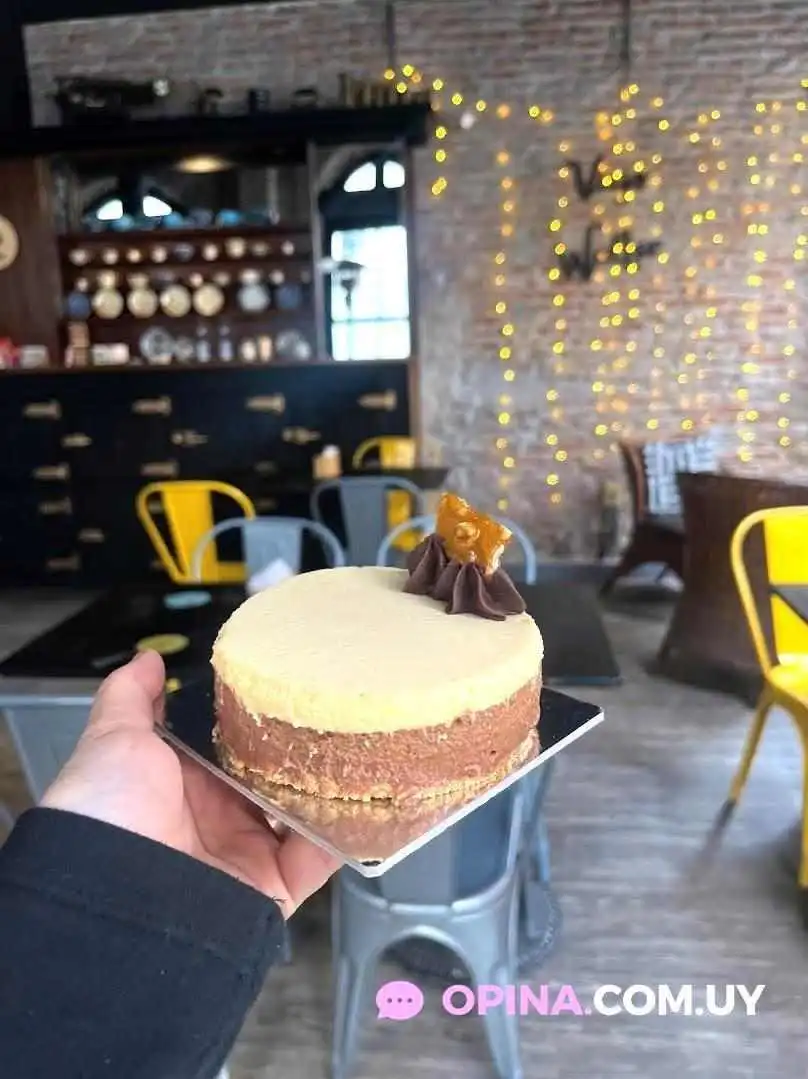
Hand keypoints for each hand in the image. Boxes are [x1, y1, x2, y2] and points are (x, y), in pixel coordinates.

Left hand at [41, 651, 339, 914]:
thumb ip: (132, 698)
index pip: (231, 748)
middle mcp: (217, 822)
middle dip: (304, 750)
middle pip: (273, 781)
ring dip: (332, 787)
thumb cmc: (110, 807)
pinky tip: (366, 798)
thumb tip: (147, 659)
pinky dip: (345, 836)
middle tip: (338, 709)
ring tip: (362, 746)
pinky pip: (319, 861)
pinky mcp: (273, 889)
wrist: (114, 893)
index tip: (287, 686)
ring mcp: (247, 856)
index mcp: (182, 787)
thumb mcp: (114, 738)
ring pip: (304, 816)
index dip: (258, 720)